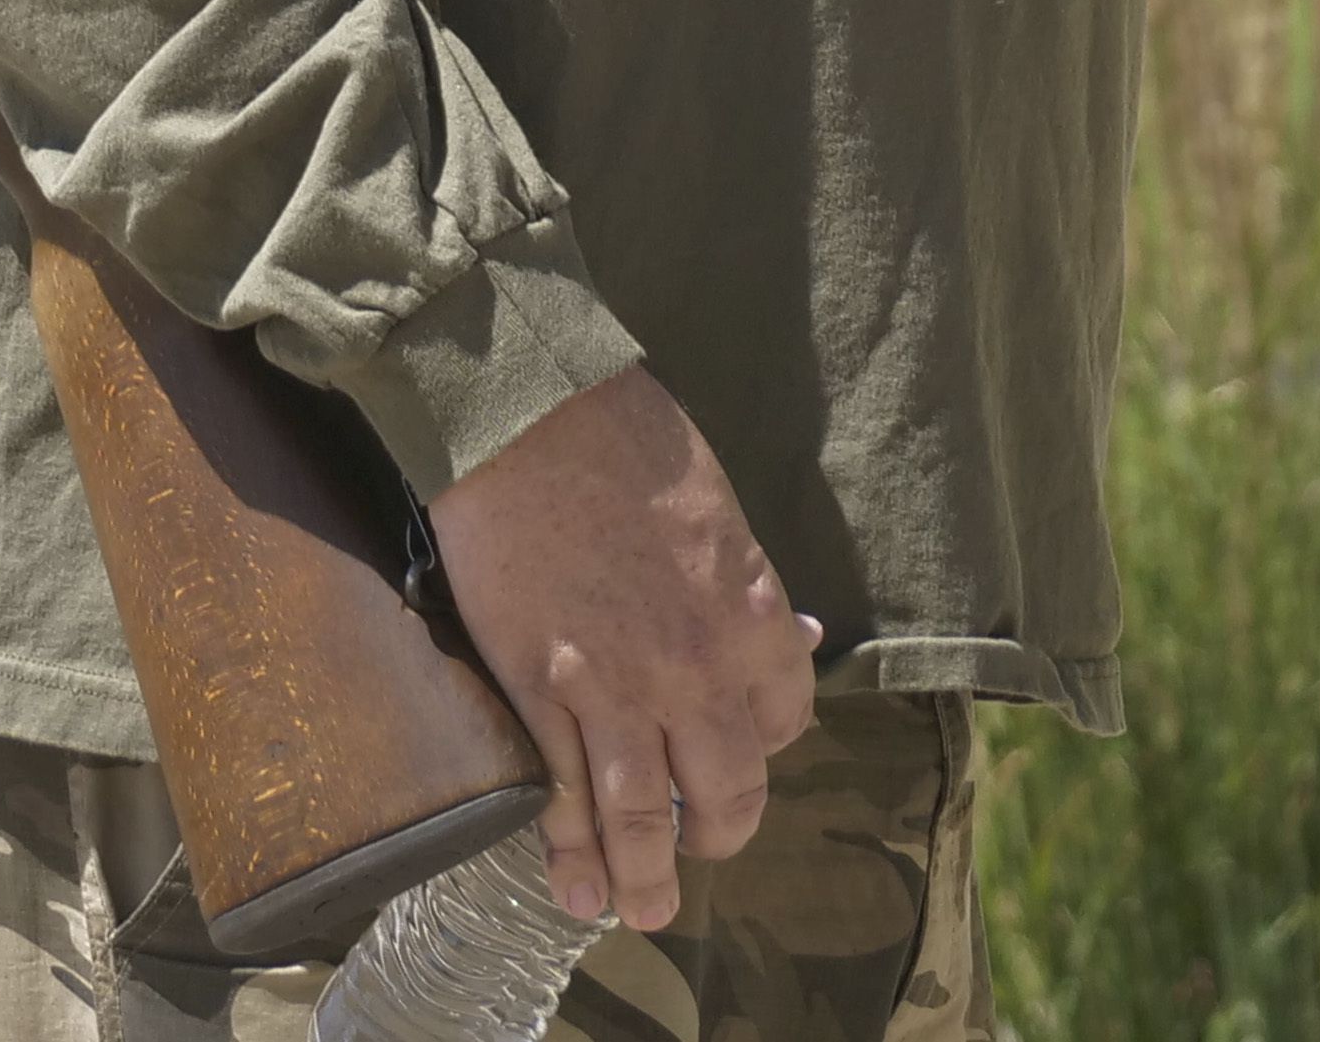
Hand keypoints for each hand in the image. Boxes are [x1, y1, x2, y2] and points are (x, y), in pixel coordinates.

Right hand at [424, 367, 821, 933]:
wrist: (527, 410)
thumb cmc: (622, 436)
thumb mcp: (718, 507)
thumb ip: (746, 587)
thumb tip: (793, 633)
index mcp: (755, 614)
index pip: (786, 720)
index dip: (764, 749)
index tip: (736, 754)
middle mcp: (700, 667)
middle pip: (730, 790)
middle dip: (717, 833)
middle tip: (699, 846)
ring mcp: (619, 686)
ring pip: (645, 819)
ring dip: (647, 879)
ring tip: (642, 909)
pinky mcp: (543, 689)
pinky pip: (567, 795)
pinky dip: (571, 853)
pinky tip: (574, 887)